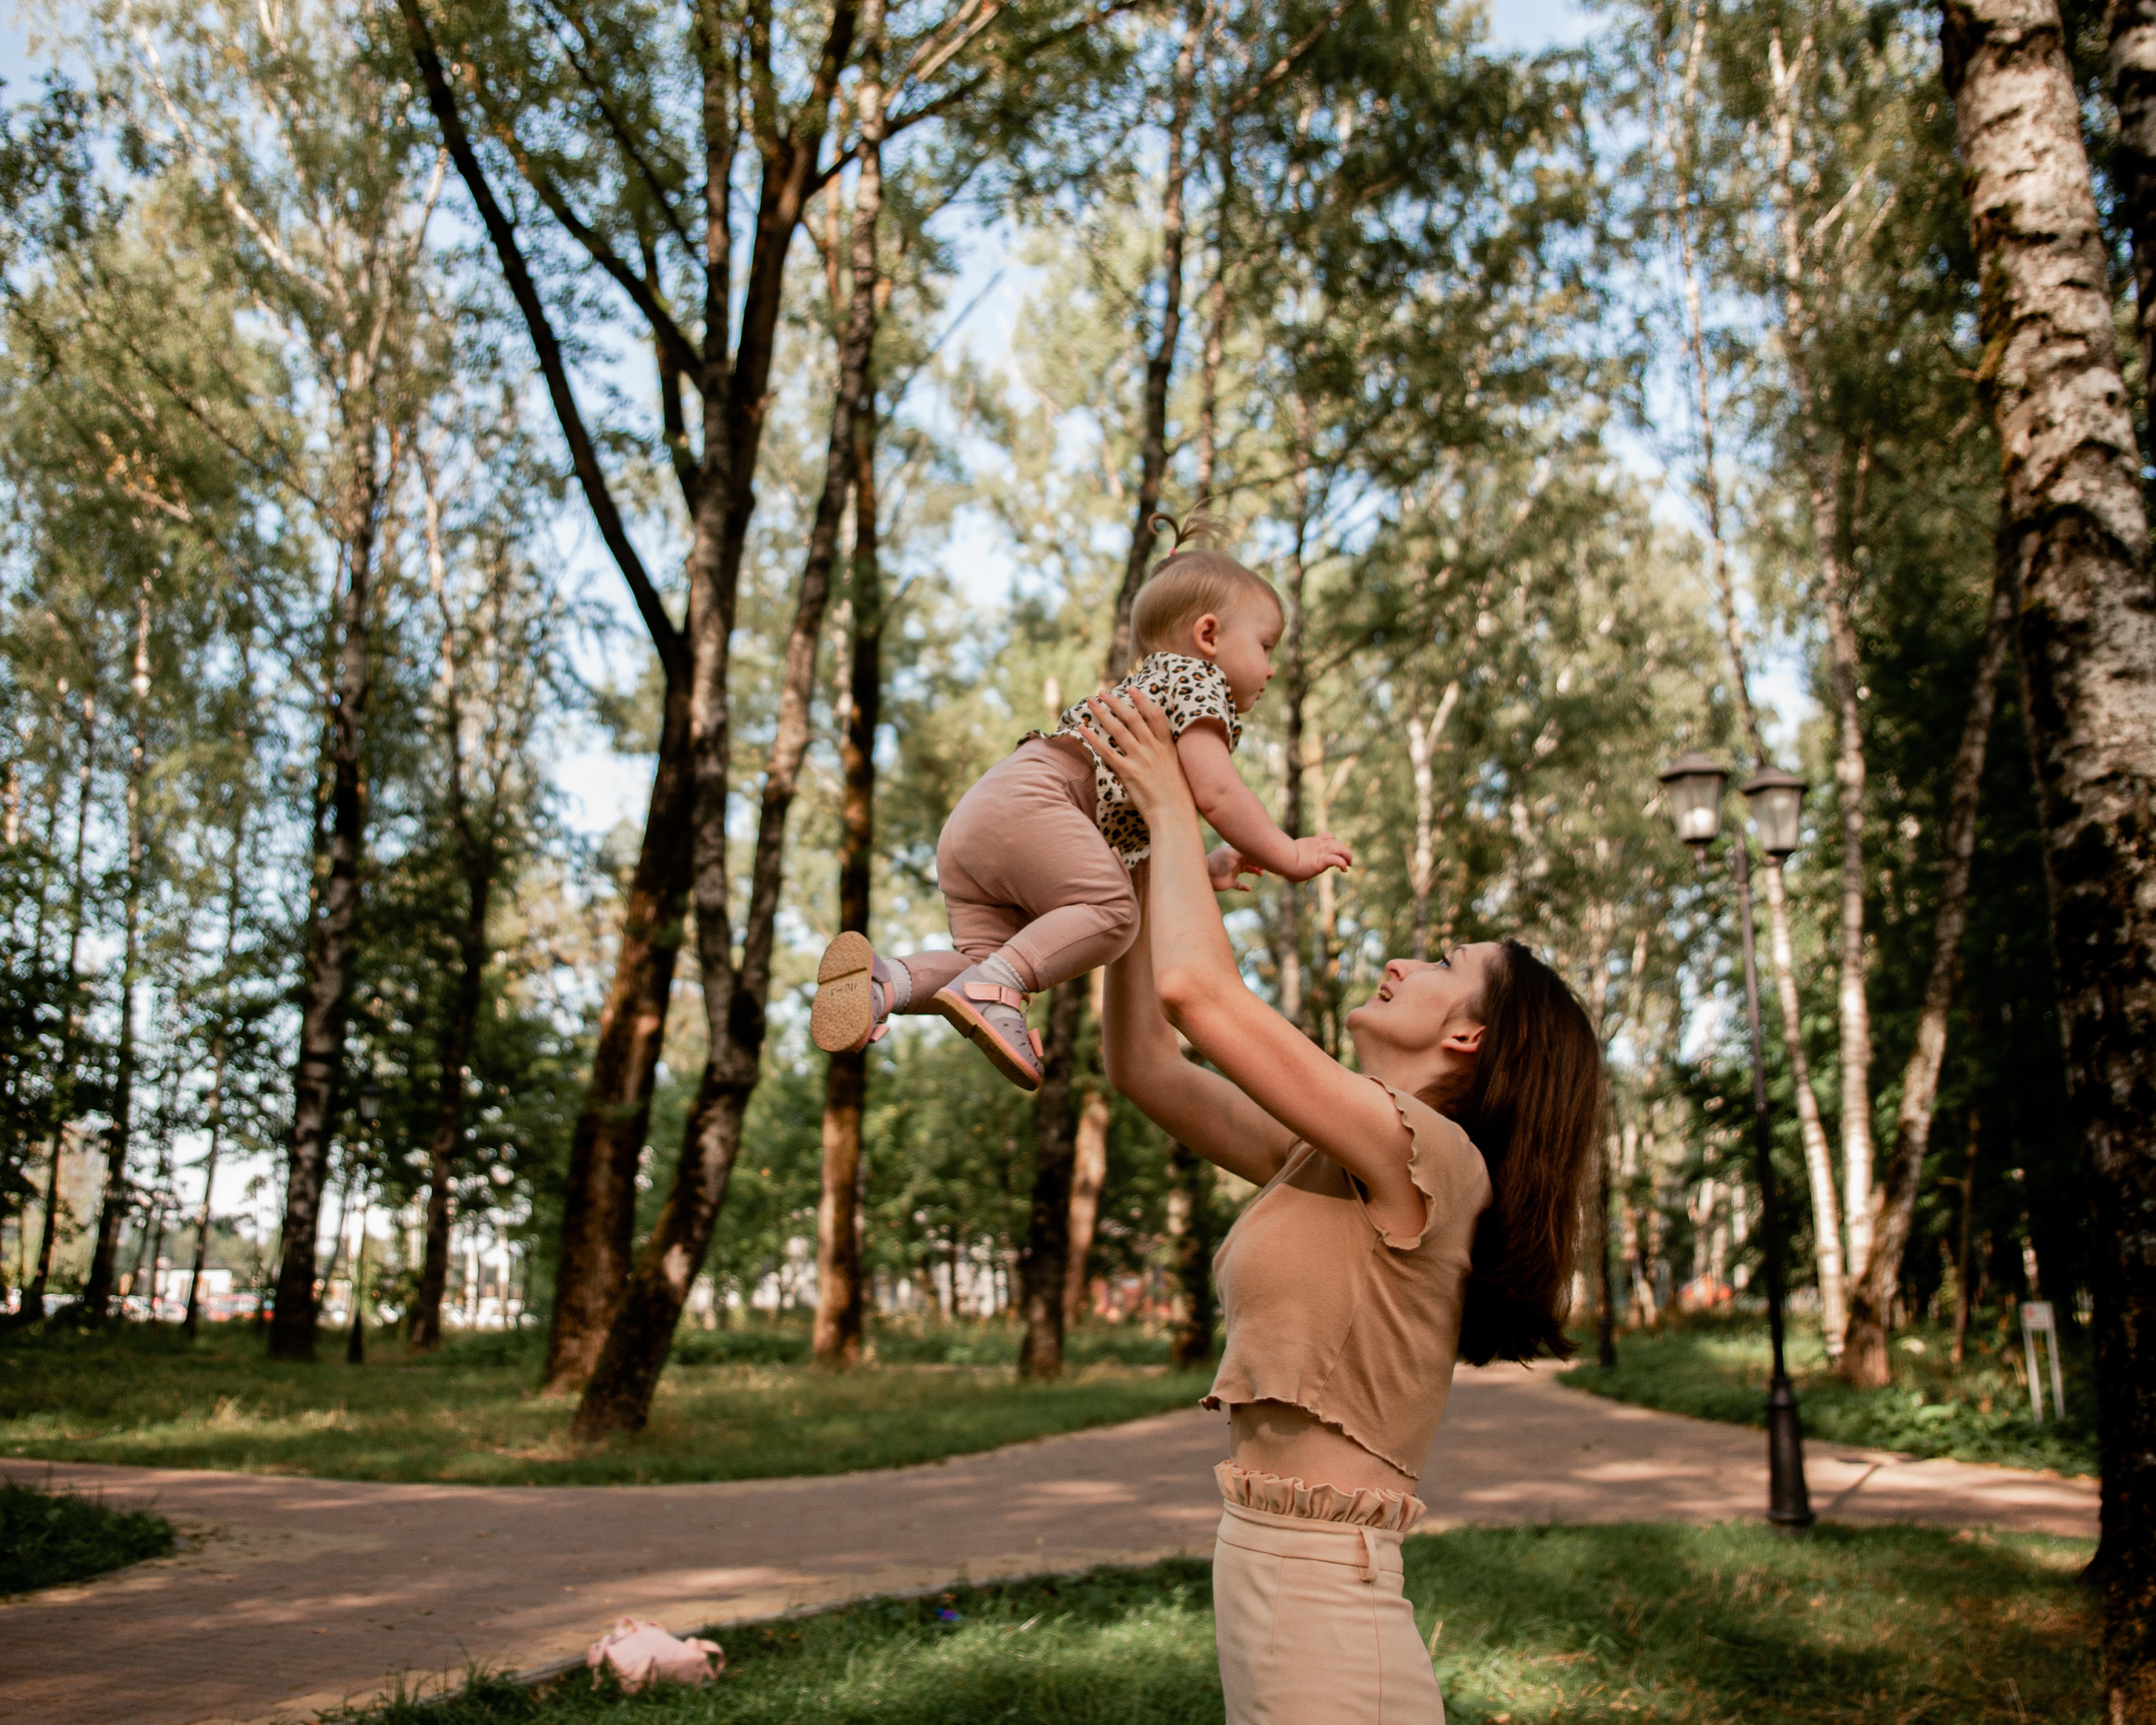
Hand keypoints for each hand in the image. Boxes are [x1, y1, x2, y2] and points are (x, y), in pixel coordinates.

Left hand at [1083, 688, 1188, 818]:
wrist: (1174, 816)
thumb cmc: (1178, 798)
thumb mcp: (1178, 770)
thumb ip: (1166, 755)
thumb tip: (1156, 747)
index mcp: (1168, 747)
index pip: (1155, 715)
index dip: (1142, 700)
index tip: (1131, 689)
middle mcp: (1154, 749)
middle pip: (1132, 718)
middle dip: (1116, 702)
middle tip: (1103, 692)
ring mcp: (1141, 760)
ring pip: (1118, 730)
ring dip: (1103, 713)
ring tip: (1091, 702)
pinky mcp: (1128, 773)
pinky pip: (1107, 752)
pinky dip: (1093, 739)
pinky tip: (1083, 729)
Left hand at [1207, 845, 1260, 891]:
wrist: (1206, 874)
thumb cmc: (1218, 862)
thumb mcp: (1232, 854)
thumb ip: (1244, 852)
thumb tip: (1256, 852)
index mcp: (1234, 853)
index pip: (1248, 852)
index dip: (1256, 855)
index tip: (1264, 857)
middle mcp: (1234, 861)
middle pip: (1249, 861)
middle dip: (1258, 862)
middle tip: (1265, 866)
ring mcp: (1232, 872)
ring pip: (1247, 870)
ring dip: (1254, 871)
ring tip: (1260, 874)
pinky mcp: (1230, 882)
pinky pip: (1239, 885)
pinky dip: (1244, 887)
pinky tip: (1249, 889)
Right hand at [1280, 833, 1352, 882]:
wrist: (1282, 859)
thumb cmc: (1280, 860)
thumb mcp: (1287, 856)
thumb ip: (1289, 858)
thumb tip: (1276, 864)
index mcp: (1311, 843)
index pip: (1327, 837)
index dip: (1333, 843)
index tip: (1334, 851)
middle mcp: (1318, 846)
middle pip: (1336, 843)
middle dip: (1344, 850)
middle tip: (1348, 860)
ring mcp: (1321, 852)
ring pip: (1340, 849)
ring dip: (1347, 856)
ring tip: (1349, 864)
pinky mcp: (1322, 860)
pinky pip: (1338, 860)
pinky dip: (1343, 864)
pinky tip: (1344, 869)